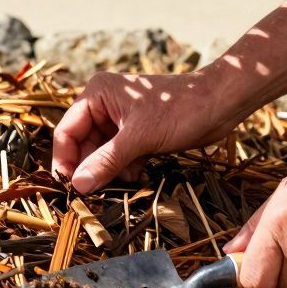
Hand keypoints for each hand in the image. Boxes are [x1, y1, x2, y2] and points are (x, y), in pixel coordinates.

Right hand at [52, 68, 242, 192]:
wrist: (221, 104)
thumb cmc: (180, 109)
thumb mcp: (140, 137)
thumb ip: (106, 161)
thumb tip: (78, 185)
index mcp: (97, 94)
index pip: (67, 131)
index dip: (65, 160)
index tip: (69, 188)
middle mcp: (104, 105)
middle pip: (83, 145)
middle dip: (92, 168)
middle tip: (97, 193)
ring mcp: (120, 120)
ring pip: (101, 154)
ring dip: (111, 171)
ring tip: (129, 178)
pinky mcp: (136, 133)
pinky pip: (119, 157)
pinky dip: (126, 169)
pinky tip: (140, 174)